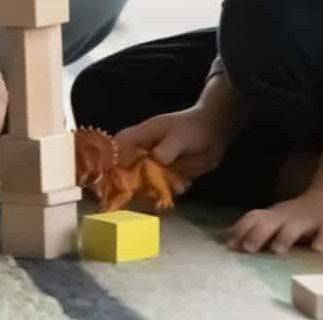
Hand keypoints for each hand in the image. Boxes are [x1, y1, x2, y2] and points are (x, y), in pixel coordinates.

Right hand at [113, 106, 231, 189]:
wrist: (215, 131)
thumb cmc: (192, 127)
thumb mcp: (178, 136)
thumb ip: (167, 149)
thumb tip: (155, 160)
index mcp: (140, 138)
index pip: (117, 150)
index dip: (109, 163)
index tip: (107, 179)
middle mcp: (144, 154)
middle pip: (126, 172)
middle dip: (128, 186)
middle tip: (135, 197)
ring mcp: (155, 167)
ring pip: (143, 185)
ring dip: (151, 193)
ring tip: (166, 190)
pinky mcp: (168, 178)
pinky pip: (161, 191)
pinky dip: (169, 194)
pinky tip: (183, 185)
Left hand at [227, 170, 322, 253]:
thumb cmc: (298, 215)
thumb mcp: (276, 218)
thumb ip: (255, 227)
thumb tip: (226, 238)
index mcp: (274, 215)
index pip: (254, 217)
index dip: (241, 229)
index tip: (229, 244)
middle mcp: (289, 216)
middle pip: (271, 222)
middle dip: (258, 234)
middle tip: (248, 248)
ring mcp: (309, 221)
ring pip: (297, 227)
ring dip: (286, 236)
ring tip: (277, 249)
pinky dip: (322, 240)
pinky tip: (317, 248)